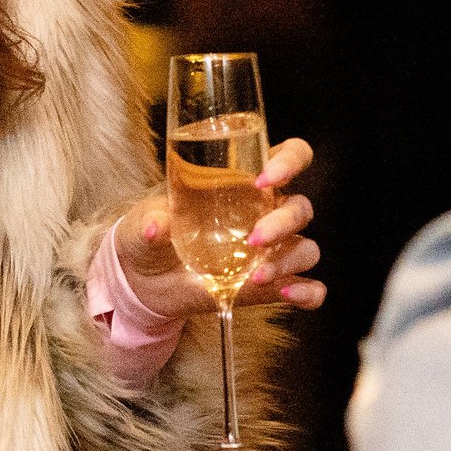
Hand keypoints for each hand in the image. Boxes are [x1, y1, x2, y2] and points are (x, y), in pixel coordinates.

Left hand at [116, 136, 325, 316]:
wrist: (144, 282)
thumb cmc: (150, 236)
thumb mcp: (142, 224)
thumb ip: (150, 221)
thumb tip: (157, 226)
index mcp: (244, 183)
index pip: (290, 156)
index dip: (289, 161)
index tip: (264, 179)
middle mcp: (266, 213)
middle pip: (300, 208)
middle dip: (284, 222)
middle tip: (253, 239)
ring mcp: (271, 252)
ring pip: (306, 247)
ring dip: (289, 260)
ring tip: (255, 277)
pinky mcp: (268, 287)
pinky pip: (309, 288)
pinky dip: (307, 292)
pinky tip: (287, 294)